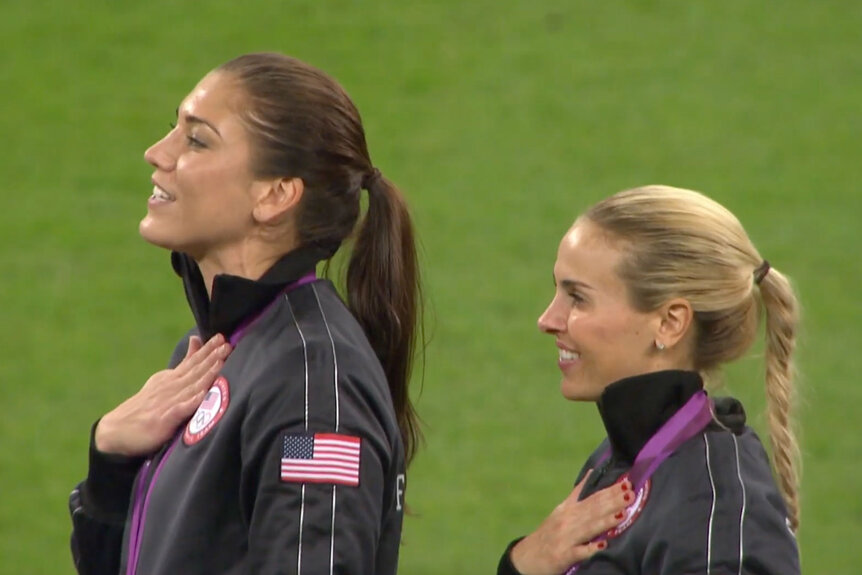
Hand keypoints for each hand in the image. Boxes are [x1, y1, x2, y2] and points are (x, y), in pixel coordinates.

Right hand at [94, 334, 231, 455]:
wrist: (117, 431)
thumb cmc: (147, 406)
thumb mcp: (165, 380)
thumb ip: (185, 363)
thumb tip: (196, 339)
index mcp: (172, 378)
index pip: (192, 361)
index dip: (208, 350)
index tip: (221, 337)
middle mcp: (171, 387)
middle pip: (195, 370)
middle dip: (212, 357)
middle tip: (227, 344)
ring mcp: (167, 402)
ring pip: (191, 386)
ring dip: (207, 374)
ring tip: (221, 363)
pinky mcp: (163, 419)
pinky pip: (180, 410)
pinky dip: (191, 402)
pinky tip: (202, 396)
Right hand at [510, 471, 630, 574]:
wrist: (527, 557)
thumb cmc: (548, 533)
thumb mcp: (561, 510)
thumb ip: (577, 494)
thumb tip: (592, 473)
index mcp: (569, 509)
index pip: (593, 498)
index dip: (610, 491)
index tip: (626, 483)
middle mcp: (568, 521)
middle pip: (593, 510)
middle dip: (613, 502)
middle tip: (630, 493)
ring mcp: (566, 538)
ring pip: (588, 528)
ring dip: (605, 521)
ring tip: (622, 514)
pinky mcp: (563, 555)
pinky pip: (579, 552)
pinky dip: (590, 548)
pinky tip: (603, 544)